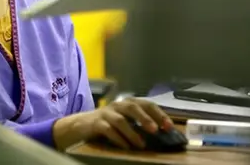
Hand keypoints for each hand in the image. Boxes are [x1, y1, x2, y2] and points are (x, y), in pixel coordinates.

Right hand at [53, 98, 173, 150]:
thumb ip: (140, 124)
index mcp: (127, 104)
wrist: (80, 126)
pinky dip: (117, 138)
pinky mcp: (95, 123)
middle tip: (156, 130)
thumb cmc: (107, 124)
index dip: (159, 114)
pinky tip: (125, 146)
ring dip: (132, 132)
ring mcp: (105, 113)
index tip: (169, 126)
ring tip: (141, 144)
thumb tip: (162, 133)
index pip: (146, 104)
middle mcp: (117, 105)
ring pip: (120, 119)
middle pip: (132, 106)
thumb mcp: (125, 121)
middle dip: (146, 118)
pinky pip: (107, 129)